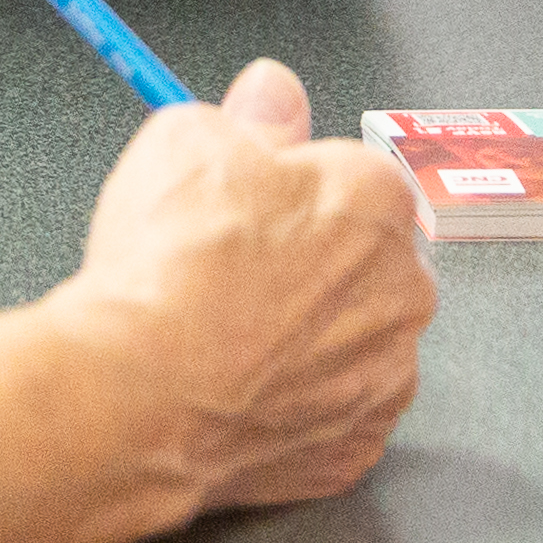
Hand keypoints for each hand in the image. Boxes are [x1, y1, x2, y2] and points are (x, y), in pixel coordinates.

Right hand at [55, 59, 434, 515]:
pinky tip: (236, 393)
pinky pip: (332, 415)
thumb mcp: (186, 139)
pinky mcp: (353, 450)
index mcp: (374, 199)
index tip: (244, 198)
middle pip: (360, 259)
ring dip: (306, 338)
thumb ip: (249, 115)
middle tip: (228, 270)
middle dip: (308, 261)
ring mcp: (383, 379)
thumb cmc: (169, 272)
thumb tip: (271, 92)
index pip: (346, 173)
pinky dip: (293, 407)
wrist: (140, 396)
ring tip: (224, 339)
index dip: (286, 185)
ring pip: (351, 342)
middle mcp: (402, 289)